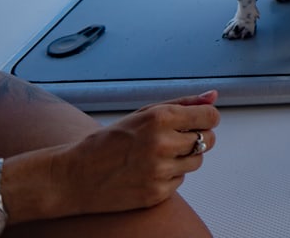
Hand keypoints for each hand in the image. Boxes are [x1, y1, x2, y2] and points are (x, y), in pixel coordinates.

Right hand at [56, 91, 219, 215]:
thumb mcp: (144, 113)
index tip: (199, 121)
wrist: (75, 175)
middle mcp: (163, 144)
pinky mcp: (157, 193)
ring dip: (184, 158)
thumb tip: (214, 95)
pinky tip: (147, 171)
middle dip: (197, 137)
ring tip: (156, 155)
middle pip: (208, 139)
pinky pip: (180, 180)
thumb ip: (183, 103)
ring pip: (197, 161)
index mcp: (161, 118)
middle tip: (173, 138)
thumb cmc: (110, 141)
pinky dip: (169, 176)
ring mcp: (160, 171)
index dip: (207, 118)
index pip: (210, 116)